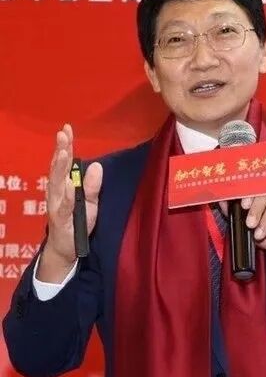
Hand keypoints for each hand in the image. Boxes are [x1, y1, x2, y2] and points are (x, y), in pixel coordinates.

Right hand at [41, 124, 102, 268]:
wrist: (66, 247)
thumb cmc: (77, 221)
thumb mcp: (90, 202)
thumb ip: (93, 185)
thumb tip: (96, 165)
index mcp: (64, 185)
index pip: (64, 163)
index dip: (65, 146)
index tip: (67, 129)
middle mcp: (57, 192)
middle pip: (58, 169)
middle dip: (60, 151)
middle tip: (62, 134)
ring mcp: (57, 205)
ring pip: (57, 184)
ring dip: (59, 168)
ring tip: (62, 153)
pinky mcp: (60, 220)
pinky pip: (64, 207)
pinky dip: (67, 197)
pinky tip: (69, 186)